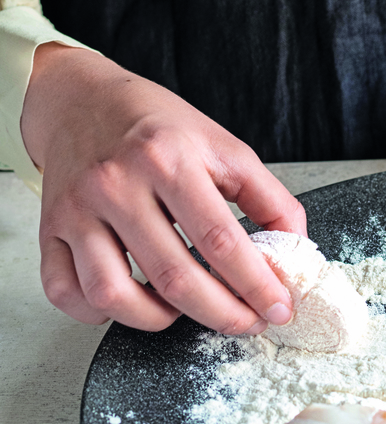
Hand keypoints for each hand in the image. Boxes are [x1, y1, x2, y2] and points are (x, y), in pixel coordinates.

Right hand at [21, 43, 306, 331]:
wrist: (82, 100)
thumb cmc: (157, 127)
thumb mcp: (223, 145)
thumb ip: (267, 196)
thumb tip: (296, 249)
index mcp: (169, 158)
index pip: (221, 240)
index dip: (256, 285)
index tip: (278, 308)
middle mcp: (119, 184)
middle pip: (174, 277)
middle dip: (223, 315)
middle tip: (247, 323)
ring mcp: (79, 209)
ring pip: (113, 295)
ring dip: (158, 320)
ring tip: (185, 310)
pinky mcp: (50, 229)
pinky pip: (67, 293)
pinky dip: (98, 314)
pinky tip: (130, 302)